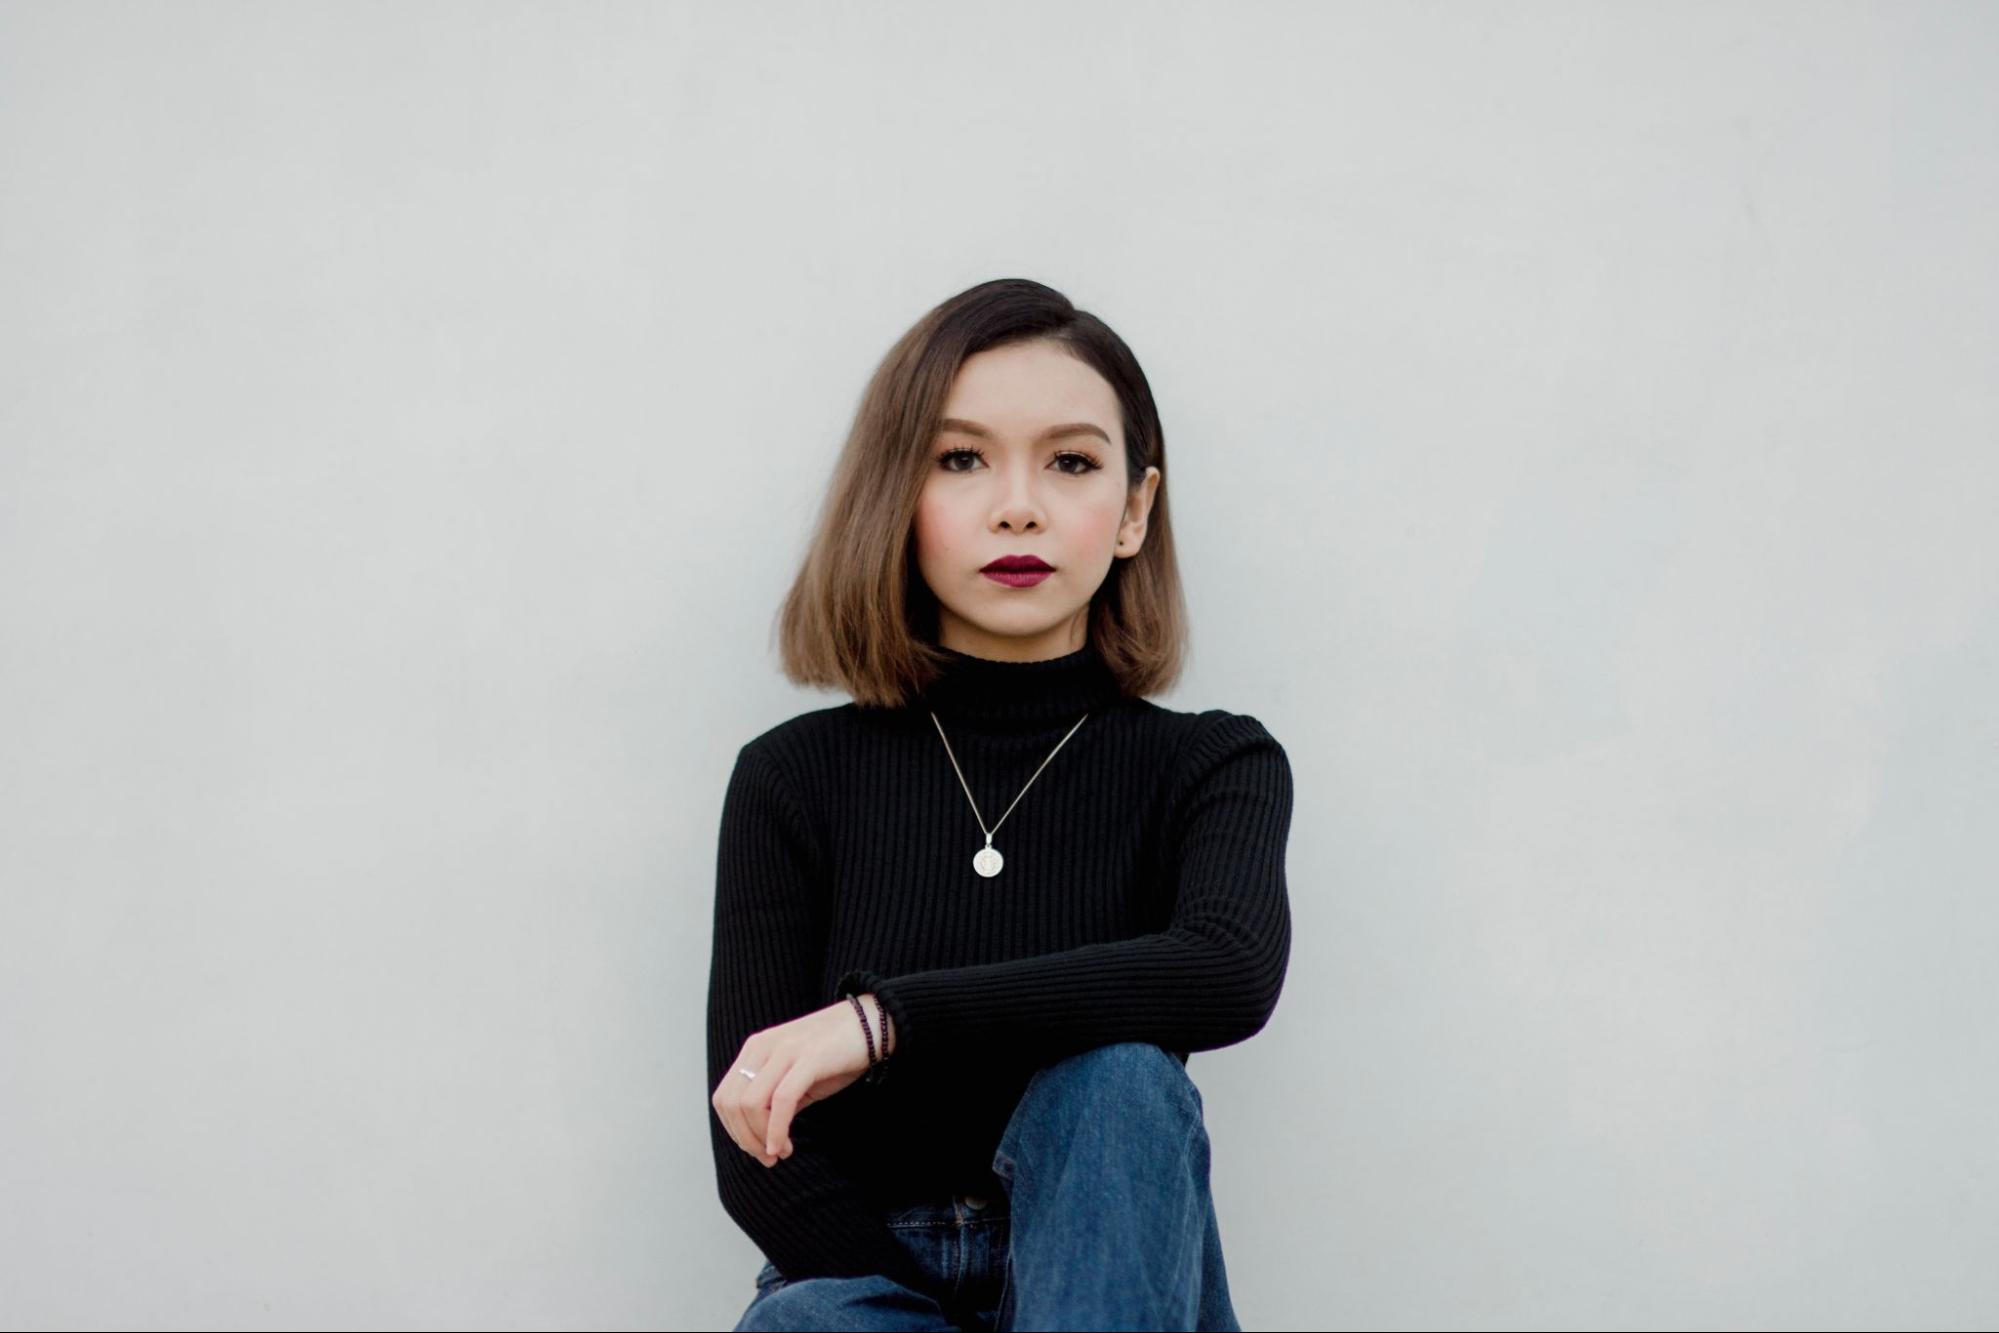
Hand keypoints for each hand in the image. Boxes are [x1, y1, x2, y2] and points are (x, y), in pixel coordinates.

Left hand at [711, 995, 888, 1167]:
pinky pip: (781, 1101)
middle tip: (769, 1158)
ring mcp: (785, 1050)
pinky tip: (784, 1147)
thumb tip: (760, 1137)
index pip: (724, 1098)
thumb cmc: (836, 1054)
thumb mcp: (796, 1076)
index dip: (735, 1131)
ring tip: (782, 1152)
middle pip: (733, 1104)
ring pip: (751, 1104)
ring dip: (761, 1138)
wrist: (872, 1022)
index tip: (757, 1149)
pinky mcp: (809, 1058)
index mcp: (755, 1049)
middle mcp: (763, 1047)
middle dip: (746, 1139)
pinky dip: (776, 1130)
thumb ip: (774, 1100)